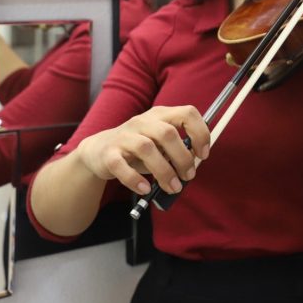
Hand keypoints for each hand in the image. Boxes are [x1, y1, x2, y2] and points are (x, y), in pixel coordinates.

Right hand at [76, 106, 210, 195]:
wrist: (99, 151)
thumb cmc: (138, 150)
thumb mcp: (160, 145)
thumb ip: (177, 150)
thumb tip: (193, 165)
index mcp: (160, 115)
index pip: (187, 113)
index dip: (200, 133)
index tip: (203, 154)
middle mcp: (142, 121)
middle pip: (168, 133)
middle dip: (183, 158)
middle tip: (189, 176)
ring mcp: (124, 136)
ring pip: (147, 149)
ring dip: (164, 171)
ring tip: (173, 187)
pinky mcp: (109, 154)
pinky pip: (122, 166)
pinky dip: (135, 179)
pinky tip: (145, 189)